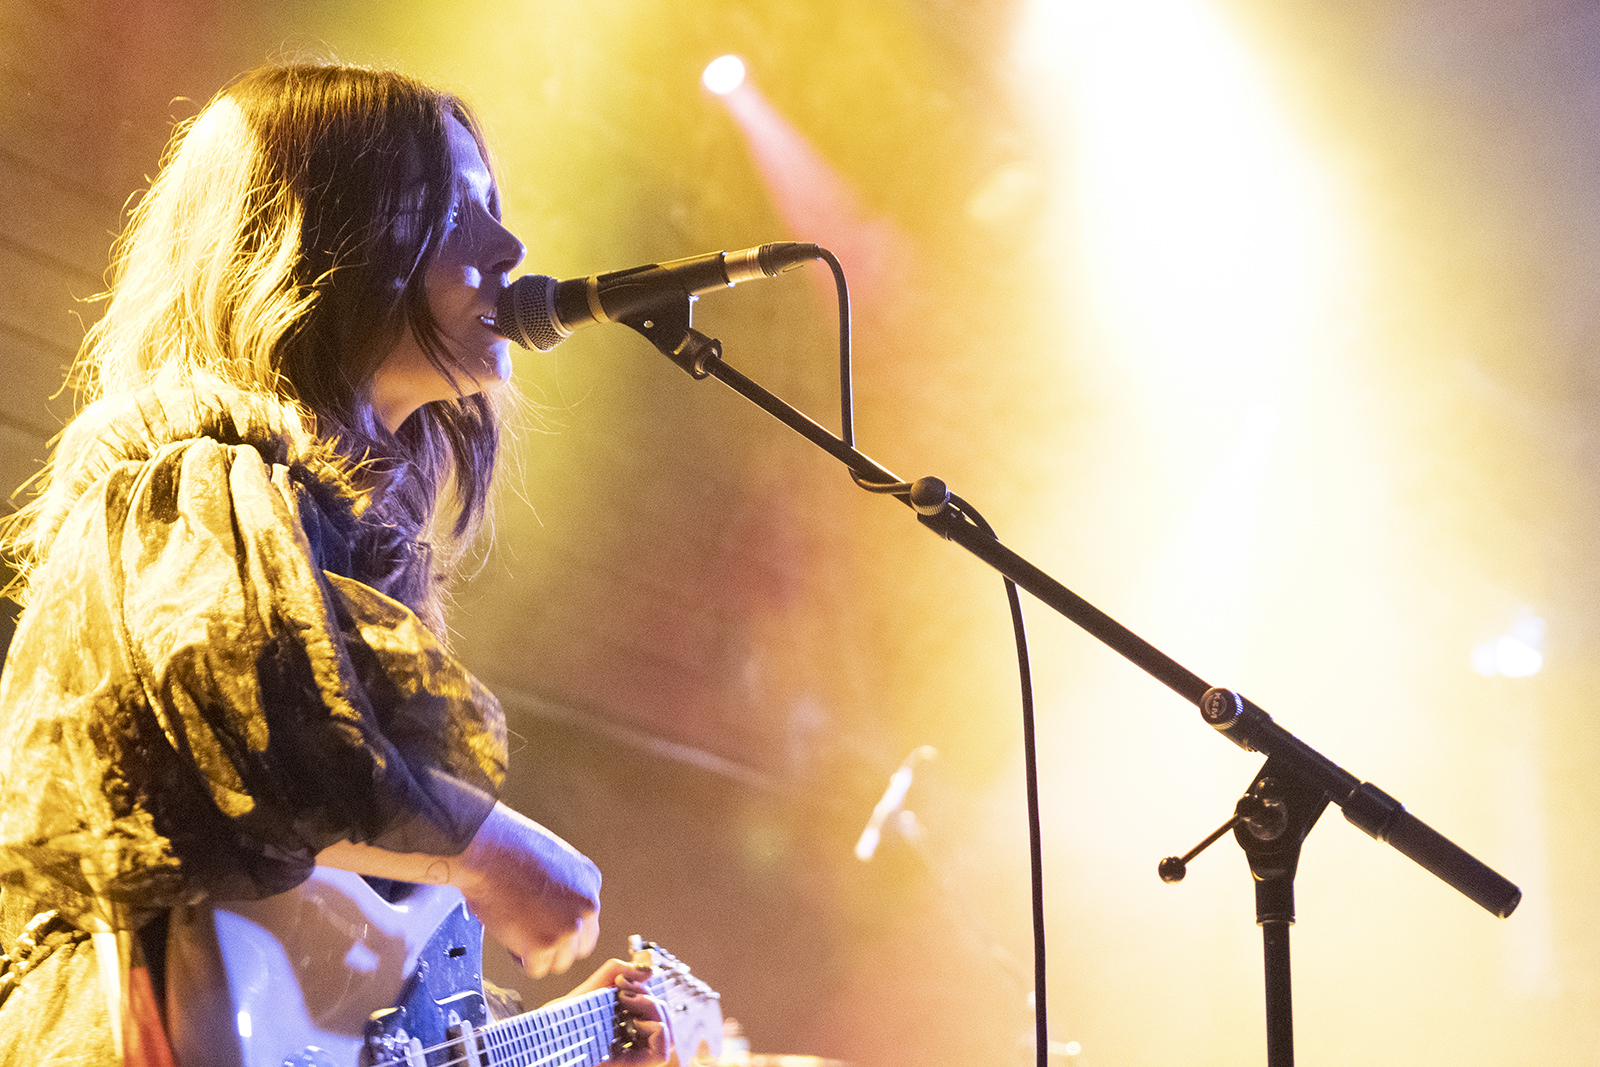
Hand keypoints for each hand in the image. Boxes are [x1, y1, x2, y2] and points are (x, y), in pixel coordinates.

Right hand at [453, 803, 601, 977]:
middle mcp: (588, 906)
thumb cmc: (507, 850)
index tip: (542, 921)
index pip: (586, 922)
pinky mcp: (545, 943)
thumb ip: (564, 891)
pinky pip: (537, 969)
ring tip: (516, 929)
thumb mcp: (554, 863)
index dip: (560, 926)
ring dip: (538, 954)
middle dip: (555, 946)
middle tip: (528, 932)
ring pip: (560, 962)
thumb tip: (555, 914)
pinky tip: (510, 936)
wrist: (485, 850)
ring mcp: (569, 926)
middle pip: (579, 947)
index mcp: (590, 882)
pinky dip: (521, 960)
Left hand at [553, 958, 675, 1066]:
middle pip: (666, 1024)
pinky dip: (655, 1031)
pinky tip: (634, 1021)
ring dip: (655, 1012)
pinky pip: (660, 1053)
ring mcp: (630, 1059)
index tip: (623, 981)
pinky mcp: (626, 1066)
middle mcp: (629, 1048)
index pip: (655, 1015)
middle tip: (625, 991)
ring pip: (668, 1038)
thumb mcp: (585, 993)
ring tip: (628, 1002)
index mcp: (622, 1031)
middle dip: (652, 1000)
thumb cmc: (554, 1023)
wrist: (535, 1043)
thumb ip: (613, 975)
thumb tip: (649, 969)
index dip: (649, 994)